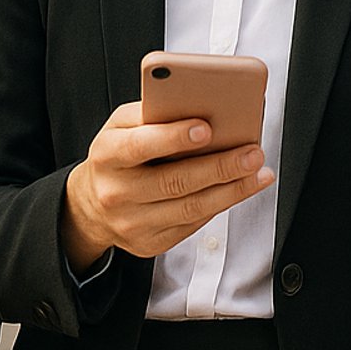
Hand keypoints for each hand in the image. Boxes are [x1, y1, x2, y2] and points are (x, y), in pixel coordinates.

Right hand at [61, 102, 274, 272]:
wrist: (91, 205)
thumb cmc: (118, 154)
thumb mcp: (122, 126)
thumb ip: (154, 113)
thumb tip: (202, 106)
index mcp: (107, 154)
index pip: (140, 145)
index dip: (173, 137)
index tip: (206, 128)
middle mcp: (116, 192)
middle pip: (174, 182)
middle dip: (220, 166)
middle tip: (252, 152)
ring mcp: (132, 223)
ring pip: (190, 208)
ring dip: (232, 190)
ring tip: (259, 172)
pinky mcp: (149, 243)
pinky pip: (192, 224)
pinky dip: (221, 204)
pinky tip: (242, 188)